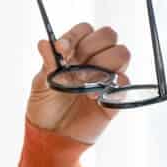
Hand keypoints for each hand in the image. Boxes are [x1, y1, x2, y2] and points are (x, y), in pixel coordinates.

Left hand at [26, 23, 130, 144]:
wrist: (52, 136)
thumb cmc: (44, 107)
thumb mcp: (40, 84)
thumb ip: (47, 64)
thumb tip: (43, 43)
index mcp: (75, 52)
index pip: (85, 29)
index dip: (76, 36)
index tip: (62, 50)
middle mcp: (93, 60)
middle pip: (108, 35)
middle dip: (92, 49)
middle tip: (76, 72)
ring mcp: (106, 77)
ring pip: (121, 54)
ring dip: (102, 67)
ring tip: (85, 85)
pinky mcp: (116, 96)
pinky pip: (125, 82)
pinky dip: (111, 87)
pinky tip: (94, 99)